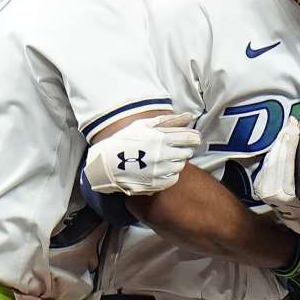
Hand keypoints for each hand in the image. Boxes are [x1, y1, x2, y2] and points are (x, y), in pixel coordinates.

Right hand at [84, 113, 200, 195]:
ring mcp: (159, 171)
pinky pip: (173, 179)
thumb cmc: (125, 140)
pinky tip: (161, 169)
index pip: (190, 138)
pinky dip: (170, 174)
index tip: (192, 138)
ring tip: (166, 158)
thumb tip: (189, 116)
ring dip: (177, 161)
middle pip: (187, 153)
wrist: (106, 163)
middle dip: (184, 149)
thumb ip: (168, 120)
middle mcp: (163, 155)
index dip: (194, 138)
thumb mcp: (144, 125)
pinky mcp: (155, 184)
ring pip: (181, 166)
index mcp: (161, 138)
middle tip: (175, 148)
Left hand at [254, 117, 299, 233]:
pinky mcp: (259, 186)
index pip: (287, 160)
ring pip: (270, 158)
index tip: (295, 125)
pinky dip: (274, 151)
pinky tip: (281, 142)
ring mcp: (263, 189)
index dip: (291, 140)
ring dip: (279, 142)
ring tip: (288, 129)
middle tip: (292, 122)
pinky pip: (267, 163)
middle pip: (276, 157)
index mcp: (287, 194)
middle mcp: (272, 192)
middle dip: (284, 137)